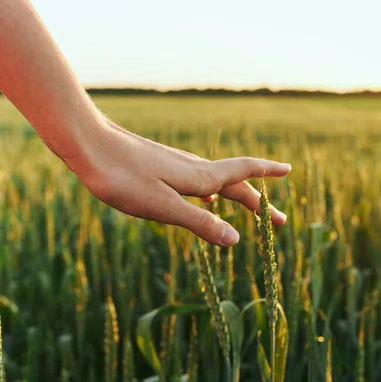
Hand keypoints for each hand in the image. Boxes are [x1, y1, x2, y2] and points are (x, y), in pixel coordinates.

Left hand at [70, 119, 290, 245]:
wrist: (88, 144)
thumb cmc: (124, 177)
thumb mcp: (163, 207)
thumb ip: (200, 223)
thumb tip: (237, 240)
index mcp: (201, 177)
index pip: (244, 174)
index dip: (267, 173)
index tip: (289, 170)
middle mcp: (194, 168)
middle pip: (236, 183)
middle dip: (259, 201)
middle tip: (278, 219)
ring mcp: (178, 165)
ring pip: (218, 181)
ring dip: (237, 196)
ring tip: (247, 209)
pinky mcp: (162, 167)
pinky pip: (199, 180)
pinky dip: (213, 192)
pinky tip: (203, 197)